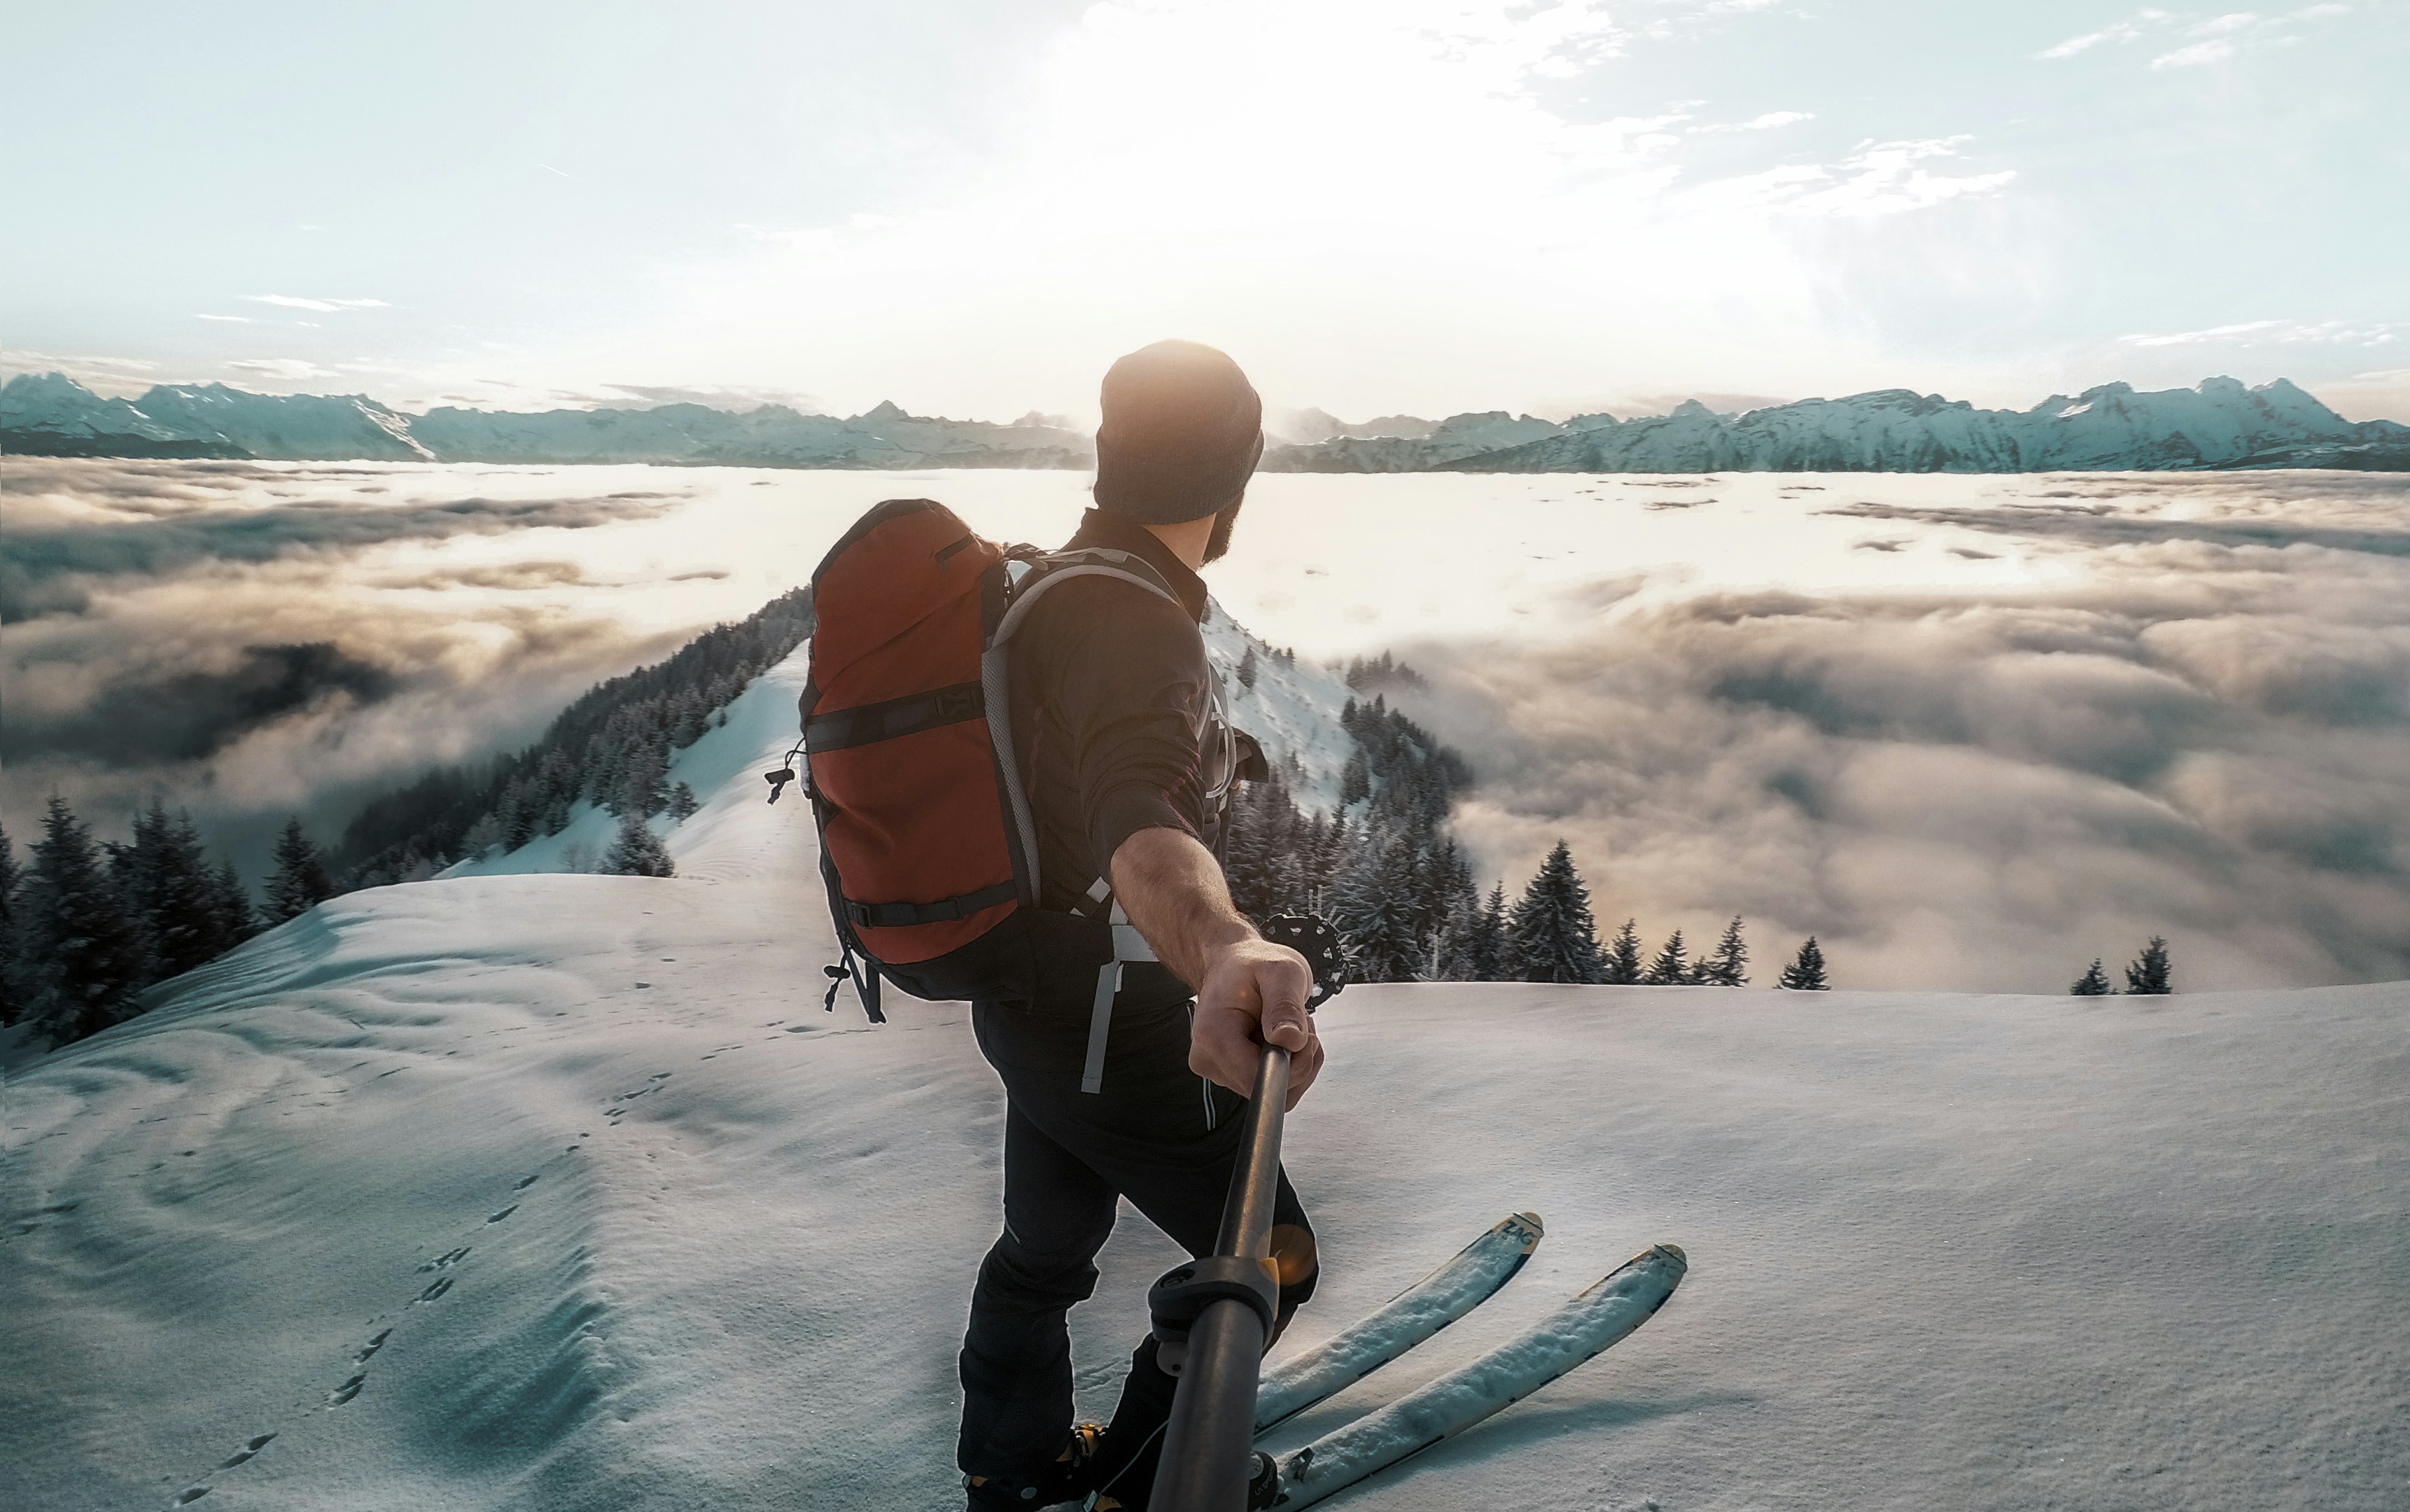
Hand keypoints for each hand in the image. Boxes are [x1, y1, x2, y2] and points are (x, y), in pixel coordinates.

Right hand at [1191, 937, 1324, 1109]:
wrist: (1232, 965)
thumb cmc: (1252, 964)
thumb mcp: (1280, 971)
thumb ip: (1285, 1004)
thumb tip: (1290, 1040)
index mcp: (1213, 1034)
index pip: (1258, 1079)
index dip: (1292, 1065)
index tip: (1301, 1037)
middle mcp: (1209, 1058)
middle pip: (1268, 1087)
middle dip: (1298, 1058)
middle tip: (1296, 1020)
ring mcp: (1219, 1070)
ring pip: (1276, 1090)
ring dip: (1297, 1061)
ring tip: (1288, 1025)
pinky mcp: (1232, 1075)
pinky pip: (1275, 1087)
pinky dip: (1292, 1066)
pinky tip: (1286, 1038)